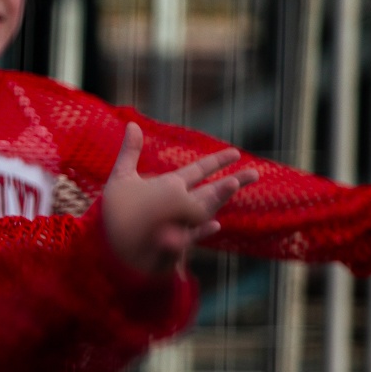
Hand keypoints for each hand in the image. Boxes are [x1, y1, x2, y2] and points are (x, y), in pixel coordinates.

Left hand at [99, 125, 258, 276]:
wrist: (114, 248)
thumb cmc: (120, 214)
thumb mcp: (120, 179)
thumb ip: (129, 153)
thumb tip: (131, 123)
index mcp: (171, 187)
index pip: (197, 172)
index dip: (216, 162)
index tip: (235, 153)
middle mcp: (180, 206)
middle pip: (210, 192)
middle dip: (232, 182)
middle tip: (256, 172)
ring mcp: (179, 226)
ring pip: (202, 212)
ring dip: (216, 199)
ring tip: (232, 184)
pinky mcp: (171, 247)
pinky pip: (187, 240)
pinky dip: (199, 233)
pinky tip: (214, 225)